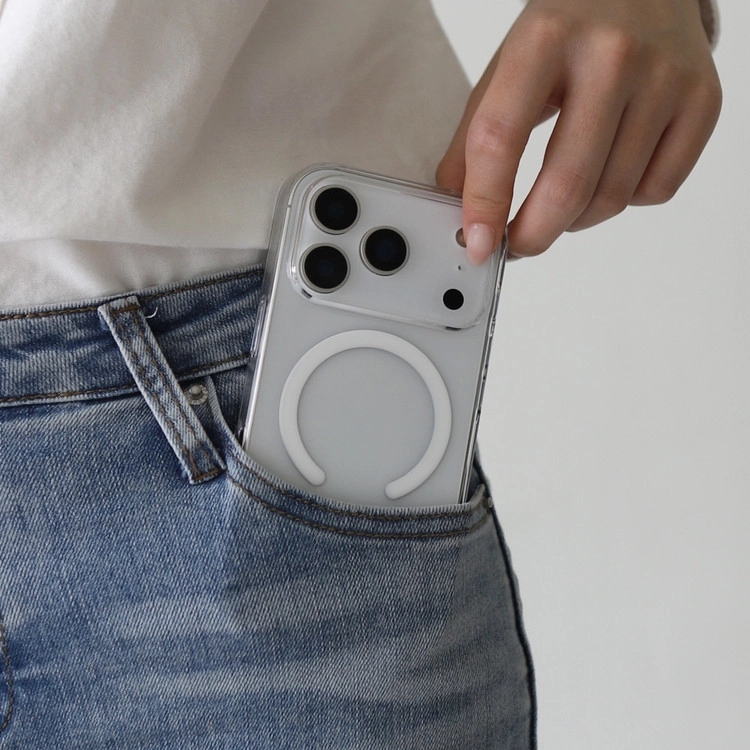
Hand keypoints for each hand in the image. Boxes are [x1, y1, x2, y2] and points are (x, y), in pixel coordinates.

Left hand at [436, 0, 721, 262]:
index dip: (484, 204)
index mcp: (545, 38)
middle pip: (567, 185)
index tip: (478, 244)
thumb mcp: (507, 68)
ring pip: (611, 198)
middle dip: (533, 235)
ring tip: (560, 200)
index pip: (501, 138)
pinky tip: (609, 173)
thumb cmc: (570, 29)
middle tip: (516, 246)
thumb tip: (458, 210)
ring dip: (575, 220)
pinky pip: (655, 191)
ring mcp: (665, 77)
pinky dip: (625, 201)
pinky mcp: (702, 100)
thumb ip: (474, 138)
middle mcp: (611, 54)